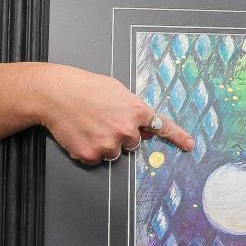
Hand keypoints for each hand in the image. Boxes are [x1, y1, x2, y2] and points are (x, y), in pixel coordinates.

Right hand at [37, 64, 194, 165]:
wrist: (56, 94)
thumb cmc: (84, 87)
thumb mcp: (116, 90)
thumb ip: (133, 108)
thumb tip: (142, 125)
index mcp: (136, 110)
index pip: (162, 126)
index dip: (178, 136)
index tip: (190, 145)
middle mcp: (126, 130)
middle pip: (133, 143)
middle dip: (121, 135)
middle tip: (103, 120)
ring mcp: (110, 144)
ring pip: (115, 152)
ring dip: (105, 143)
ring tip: (89, 125)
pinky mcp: (92, 155)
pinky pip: (97, 158)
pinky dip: (89, 149)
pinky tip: (81, 134)